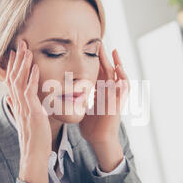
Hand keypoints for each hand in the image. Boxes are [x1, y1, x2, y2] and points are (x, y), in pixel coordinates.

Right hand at [5, 38, 50, 182]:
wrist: (34, 155)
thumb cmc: (34, 139)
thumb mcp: (28, 119)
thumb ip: (22, 106)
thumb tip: (13, 98)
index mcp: (18, 104)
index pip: (12, 81)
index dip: (13, 65)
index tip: (15, 52)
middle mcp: (18, 104)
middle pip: (13, 76)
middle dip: (17, 59)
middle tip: (20, 43)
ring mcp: (24, 107)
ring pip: (20, 81)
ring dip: (23, 64)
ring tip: (26, 49)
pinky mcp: (31, 112)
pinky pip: (30, 92)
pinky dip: (32, 79)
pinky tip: (35, 67)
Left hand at [79, 43, 129, 171]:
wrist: (99, 139)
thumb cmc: (91, 127)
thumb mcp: (81, 108)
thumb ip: (74, 99)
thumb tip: (58, 93)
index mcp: (99, 92)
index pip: (97, 72)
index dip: (94, 61)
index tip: (89, 49)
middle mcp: (108, 92)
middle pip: (107, 70)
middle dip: (104, 57)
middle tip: (100, 43)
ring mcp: (116, 97)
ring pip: (118, 76)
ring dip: (117, 63)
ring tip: (113, 51)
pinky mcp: (120, 102)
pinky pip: (124, 88)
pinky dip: (123, 78)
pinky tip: (119, 69)